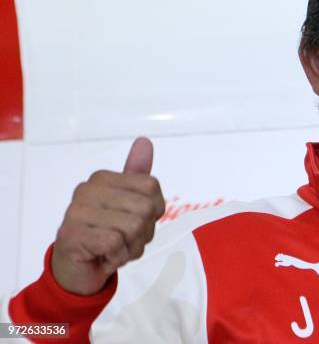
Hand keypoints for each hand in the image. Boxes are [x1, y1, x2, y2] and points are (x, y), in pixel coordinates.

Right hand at [51, 137, 165, 294]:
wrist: (79, 271)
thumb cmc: (107, 235)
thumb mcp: (129, 204)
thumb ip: (137, 175)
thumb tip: (144, 141)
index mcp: (103, 178)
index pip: (151, 186)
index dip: (153, 212)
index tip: (135, 222)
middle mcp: (87, 189)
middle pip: (144, 208)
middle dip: (143, 233)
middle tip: (124, 240)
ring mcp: (76, 211)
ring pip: (133, 226)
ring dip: (131, 247)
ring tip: (115, 249)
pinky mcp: (72, 235)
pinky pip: (115, 243)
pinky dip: (118, 257)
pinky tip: (105, 257)